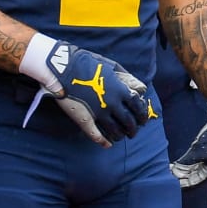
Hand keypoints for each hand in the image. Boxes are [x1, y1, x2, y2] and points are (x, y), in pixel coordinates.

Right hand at [39, 41, 153, 146]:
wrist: (63, 67)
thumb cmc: (86, 63)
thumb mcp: (111, 65)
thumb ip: (126, 77)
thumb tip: (137, 87)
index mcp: (120, 90)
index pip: (138, 107)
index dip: (142, 115)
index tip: (143, 120)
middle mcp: (112, 103)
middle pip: (129, 121)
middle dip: (133, 128)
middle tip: (134, 131)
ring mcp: (99, 113)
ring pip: (115, 130)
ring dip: (121, 135)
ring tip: (122, 136)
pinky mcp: (85, 119)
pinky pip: (96, 135)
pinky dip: (104, 142)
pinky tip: (108, 144)